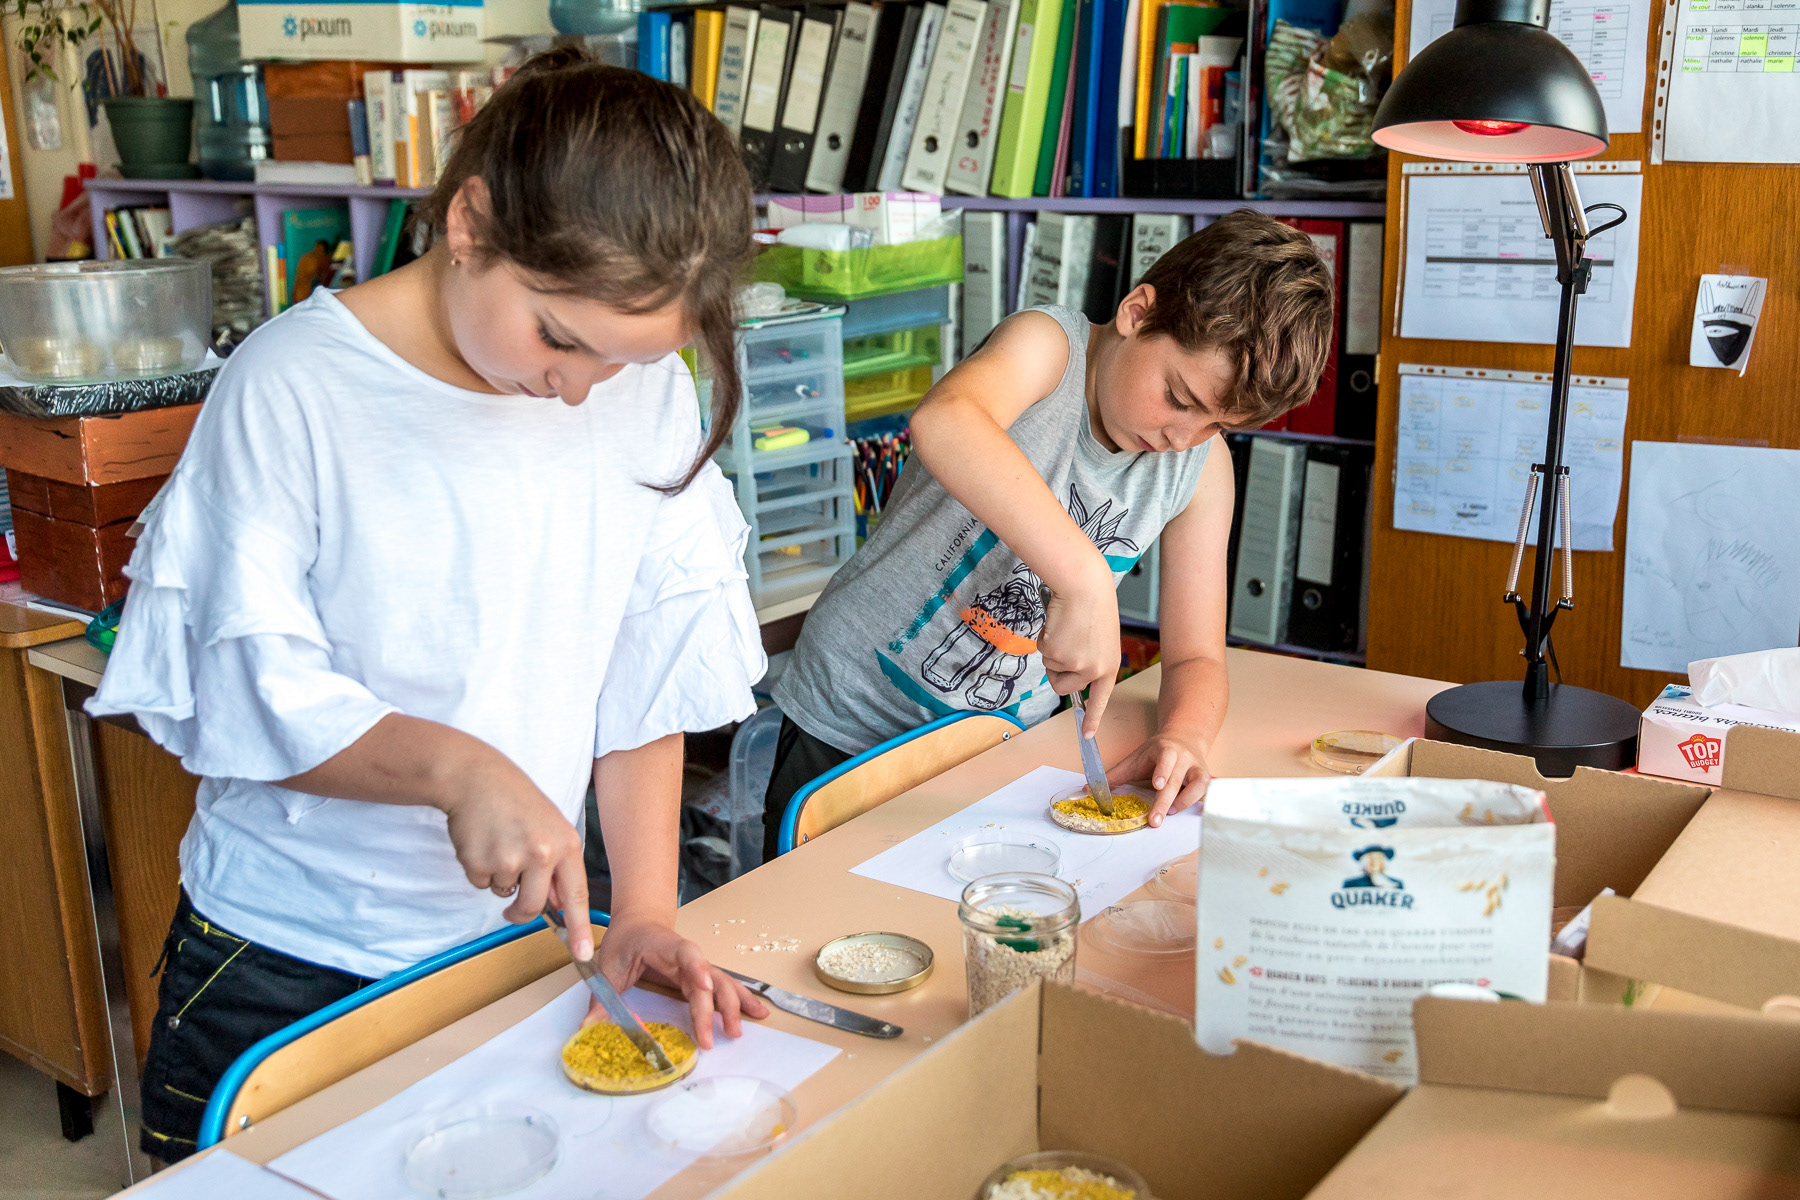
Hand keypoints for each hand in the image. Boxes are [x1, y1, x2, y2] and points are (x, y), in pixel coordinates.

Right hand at [439, 764, 593, 959]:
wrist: (475, 777)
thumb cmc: (516, 801)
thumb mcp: (550, 827)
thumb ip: (556, 866)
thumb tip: (557, 906)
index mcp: (565, 844)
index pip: (576, 895)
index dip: (579, 928)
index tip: (583, 954)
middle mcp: (541, 853)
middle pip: (532, 907)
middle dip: (520, 912)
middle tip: (512, 906)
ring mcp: (509, 858)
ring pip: (503, 893)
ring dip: (498, 877)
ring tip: (498, 842)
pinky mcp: (479, 862)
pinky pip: (481, 883)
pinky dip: (479, 869)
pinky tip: (481, 841)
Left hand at [584, 915, 769, 1048]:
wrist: (639, 922)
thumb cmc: (625, 941)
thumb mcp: (607, 966)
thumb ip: (600, 997)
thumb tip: (586, 1029)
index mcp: (666, 946)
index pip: (687, 954)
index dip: (697, 969)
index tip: (704, 989)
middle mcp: (688, 956)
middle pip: (709, 979)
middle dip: (715, 1008)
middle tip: (716, 1037)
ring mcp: (698, 967)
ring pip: (722, 985)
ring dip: (733, 1007)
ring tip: (738, 1032)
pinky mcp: (701, 977)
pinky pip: (723, 989)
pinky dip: (741, 1000)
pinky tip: (758, 1013)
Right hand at [1038, 570, 1120, 735]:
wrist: (1084, 586)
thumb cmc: (1092, 605)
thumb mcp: (1100, 639)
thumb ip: (1090, 658)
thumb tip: (1070, 671)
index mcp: (1109, 666)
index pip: (1100, 699)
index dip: (1092, 718)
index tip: (1087, 735)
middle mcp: (1094, 670)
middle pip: (1064, 686)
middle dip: (1056, 671)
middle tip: (1063, 645)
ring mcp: (1075, 665)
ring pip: (1051, 669)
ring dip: (1051, 652)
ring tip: (1065, 629)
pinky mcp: (1057, 655)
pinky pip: (1042, 653)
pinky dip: (1045, 639)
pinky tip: (1058, 625)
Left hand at [1106, 729, 1211, 827]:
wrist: (1183, 738)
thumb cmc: (1155, 753)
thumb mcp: (1134, 760)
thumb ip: (1114, 776)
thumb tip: (1089, 790)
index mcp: (1165, 749)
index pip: (1166, 758)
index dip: (1163, 771)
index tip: (1158, 785)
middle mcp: (1184, 757)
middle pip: (1176, 780)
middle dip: (1165, 802)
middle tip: (1155, 821)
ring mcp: (1197, 768)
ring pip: (1197, 785)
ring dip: (1185, 802)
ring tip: (1170, 813)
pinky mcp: (1205, 778)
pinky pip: (1206, 792)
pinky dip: (1200, 802)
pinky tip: (1192, 812)